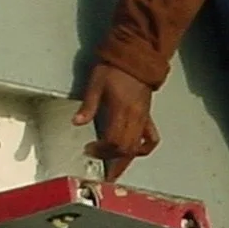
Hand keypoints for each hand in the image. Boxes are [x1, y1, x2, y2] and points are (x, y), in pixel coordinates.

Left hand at [73, 62, 158, 180]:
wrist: (135, 57)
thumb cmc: (113, 67)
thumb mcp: (95, 83)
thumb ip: (88, 105)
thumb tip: (76, 122)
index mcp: (122, 109)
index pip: (113, 140)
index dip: (101, 150)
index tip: (89, 150)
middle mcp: (135, 117)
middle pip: (126, 148)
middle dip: (111, 159)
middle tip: (98, 163)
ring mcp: (144, 118)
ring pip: (138, 147)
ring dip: (125, 160)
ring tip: (115, 170)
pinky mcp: (148, 116)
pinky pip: (151, 139)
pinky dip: (143, 149)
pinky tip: (134, 153)